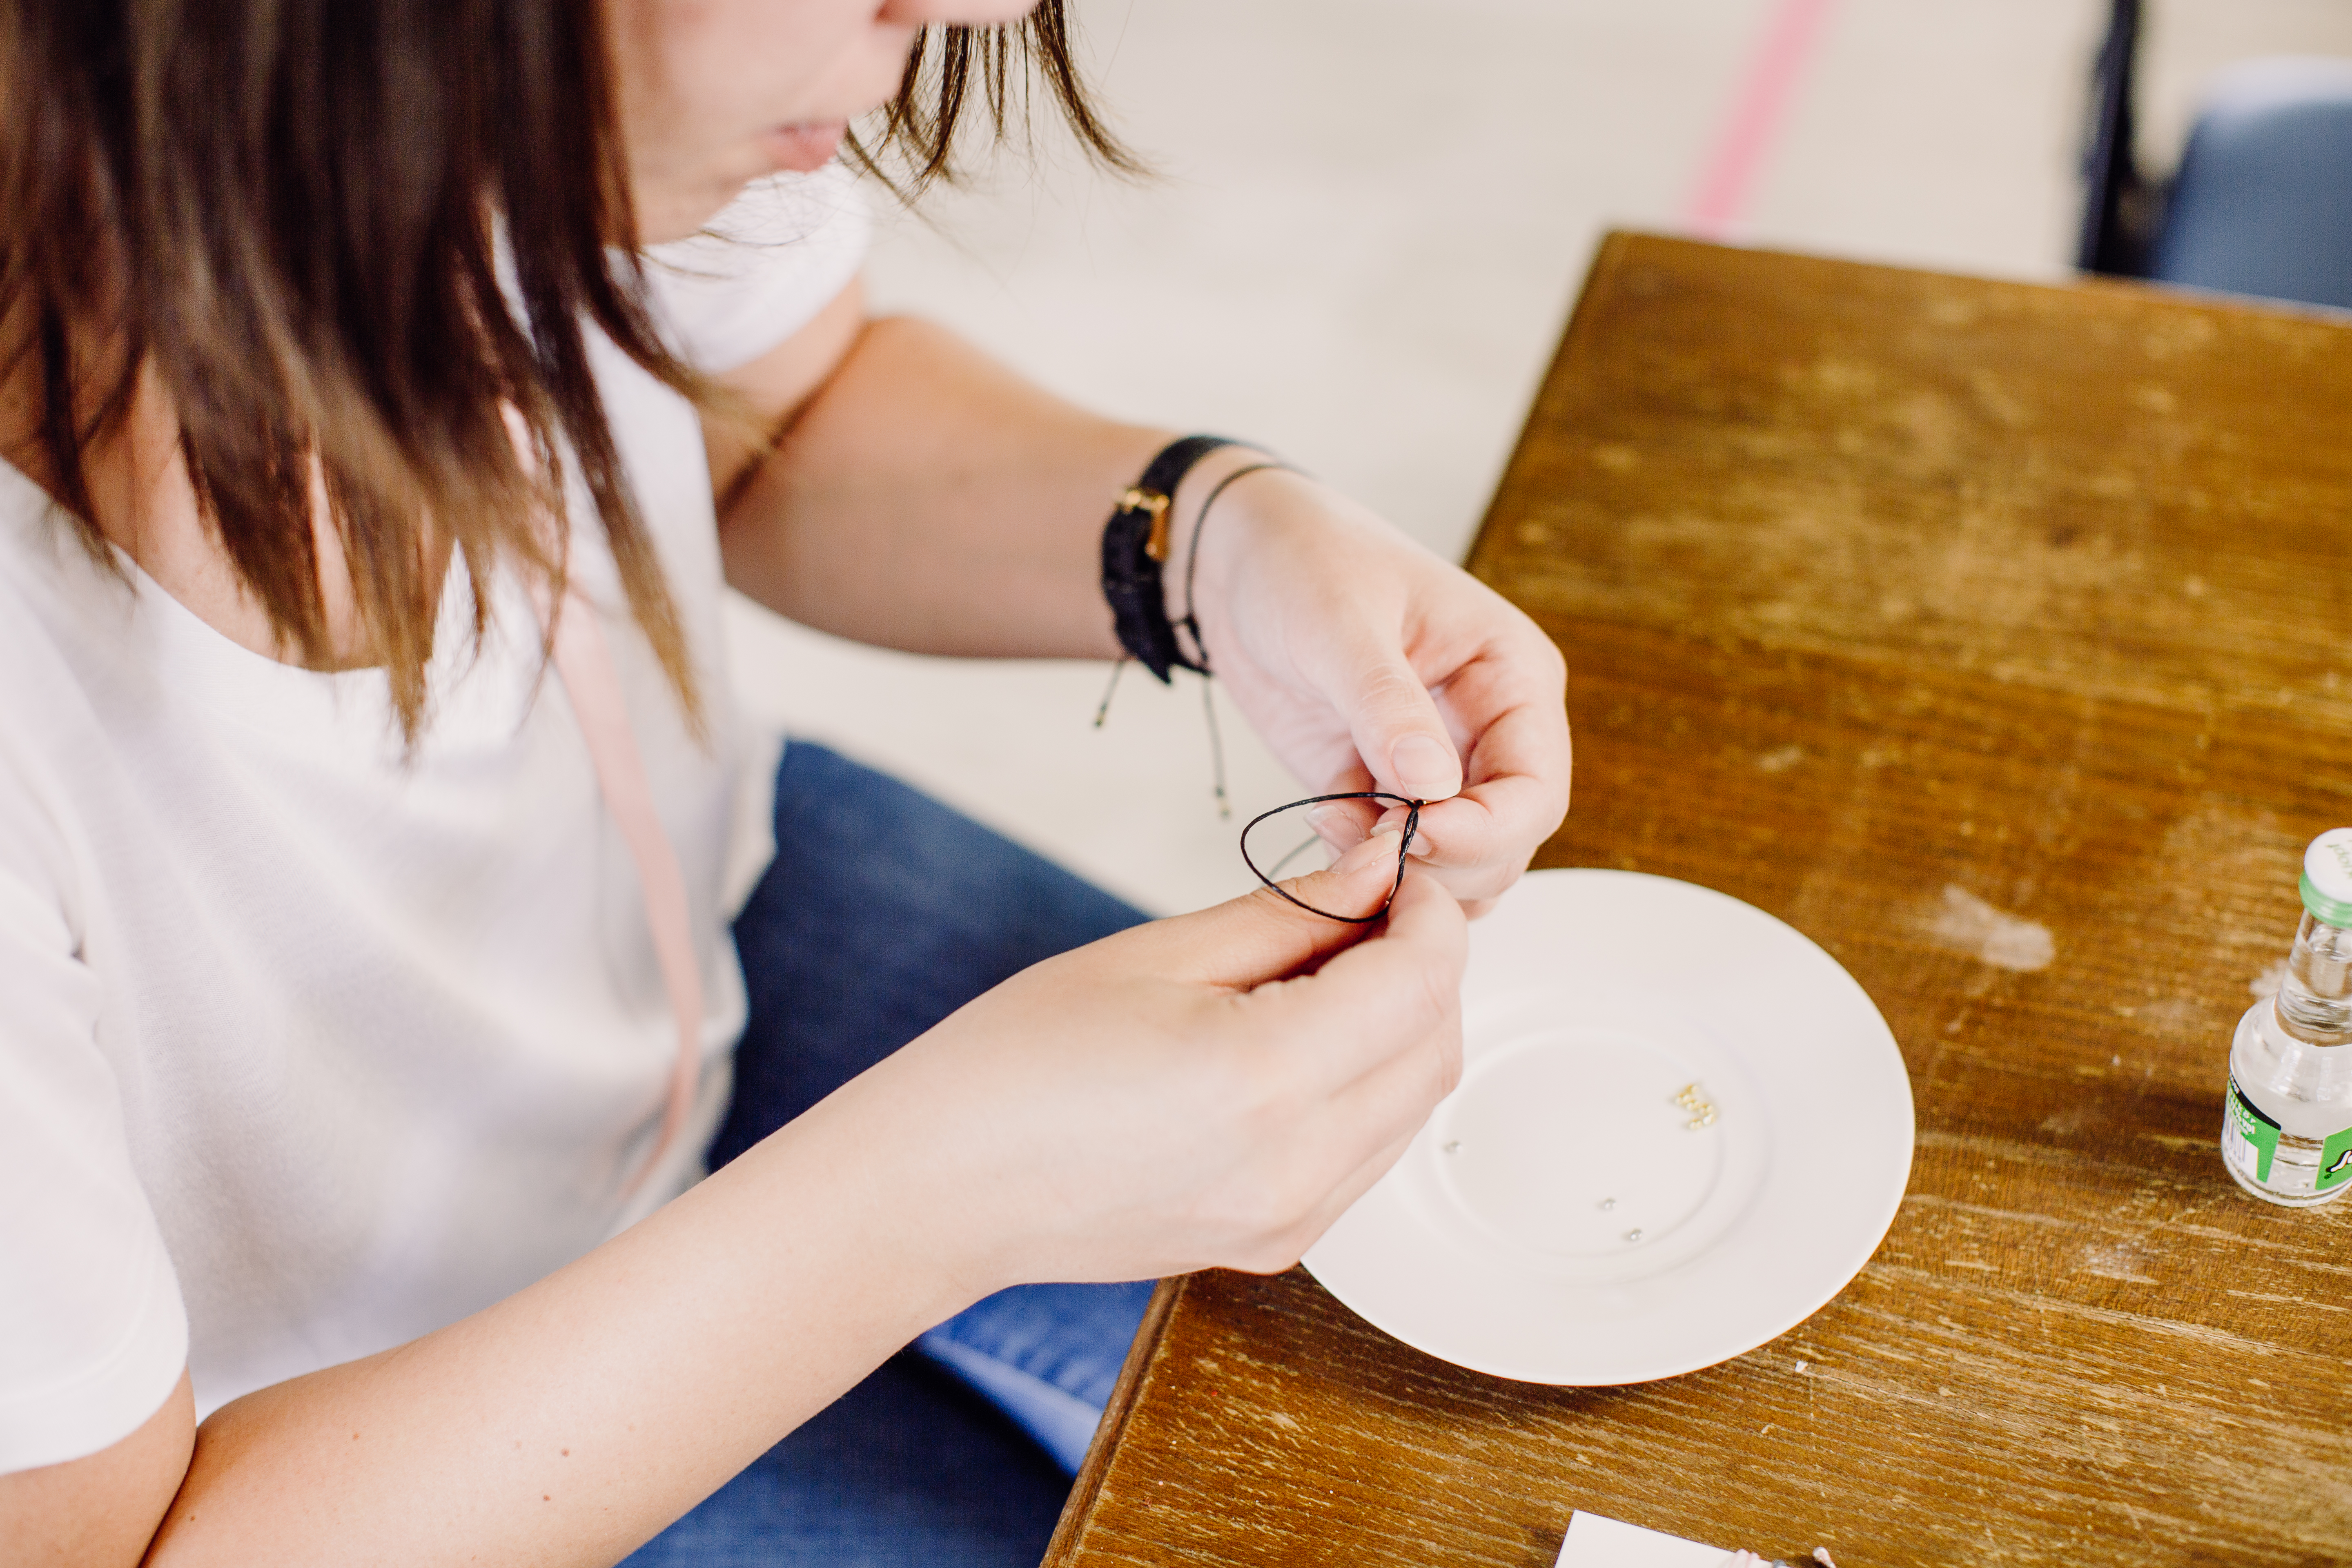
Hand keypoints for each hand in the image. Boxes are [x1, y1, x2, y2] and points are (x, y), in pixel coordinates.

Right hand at [827, 835, 1465, 1294]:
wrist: (943, 1189)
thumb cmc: (1015, 1063)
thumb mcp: (1155, 953)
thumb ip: (1289, 915)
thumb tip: (1380, 877)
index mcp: (1262, 1079)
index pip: (1419, 983)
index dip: (1431, 914)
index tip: (1403, 873)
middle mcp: (1294, 1166)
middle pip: (1436, 1049)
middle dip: (1429, 968)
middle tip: (1371, 910)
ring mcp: (1290, 1219)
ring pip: (1413, 1106)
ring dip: (1404, 1029)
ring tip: (1330, 972)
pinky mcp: (1278, 1244)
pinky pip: (1369, 1153)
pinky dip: (1369, 1087)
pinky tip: (1304, 1043)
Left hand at [1175, 457, 1571, 915]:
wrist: (1239, 558)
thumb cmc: (1305, 560)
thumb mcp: (1342, 623)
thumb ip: (1387, 704)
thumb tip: (1433, 785)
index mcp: (1513, 678)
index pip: (1536, 790)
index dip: (1485, 831)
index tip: (1414, 836)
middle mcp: (1489, 730)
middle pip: (1507, 842)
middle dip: (1444, 862)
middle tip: (1366, 842)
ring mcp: (1438, 766)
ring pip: (1461, 865)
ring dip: (1406, 873)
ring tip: (1337, 823)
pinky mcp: (1382, 788)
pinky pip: (1398, 858)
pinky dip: (1365, 863)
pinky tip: (1323, 818)